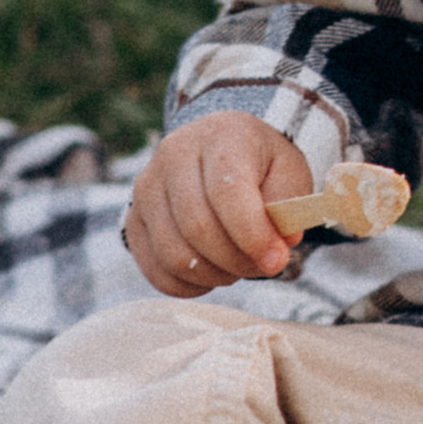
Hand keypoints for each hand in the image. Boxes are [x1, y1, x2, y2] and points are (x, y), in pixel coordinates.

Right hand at [123, 113, 310, 296]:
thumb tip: (277, 247)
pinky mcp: (133, 219)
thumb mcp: (288, 171)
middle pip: (198, 227)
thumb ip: (288, 207)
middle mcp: (173, 157)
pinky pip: (155, 270)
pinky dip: (187, 285)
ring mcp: (146, 189)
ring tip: (237, 267)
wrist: (221, 147)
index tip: (276, 260)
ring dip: (214, 275)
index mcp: (218, 138)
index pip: (227, 192)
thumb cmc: (259, 163)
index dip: (252, 235)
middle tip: (262, 265)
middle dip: (236, 261)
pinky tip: (211, 275)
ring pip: (174, 254)